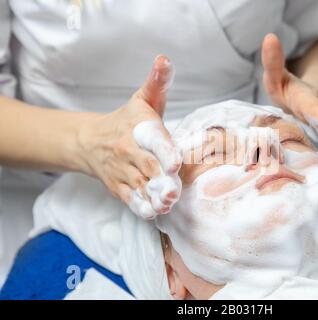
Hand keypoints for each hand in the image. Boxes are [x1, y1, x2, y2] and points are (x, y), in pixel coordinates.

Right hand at [78, 56, 181, 218]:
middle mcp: (129, 150)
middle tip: (175, 192)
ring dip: (153, 198)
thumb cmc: (126, 120)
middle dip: (162, 180)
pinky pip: (129, 199)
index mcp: (138, 128)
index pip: (152, 139)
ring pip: (139, 186)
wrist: (90, 141)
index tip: (175, 164)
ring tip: (166, 205)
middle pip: (148, 167)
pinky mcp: (118, 187)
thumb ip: (158, 83)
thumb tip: (165, 60)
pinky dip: (139, 207)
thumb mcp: (142, 99)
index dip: (164, 151)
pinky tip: (151, 213)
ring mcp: (123, 171)